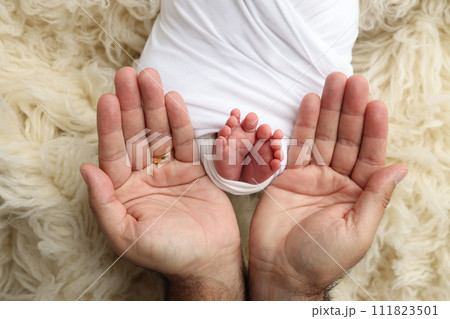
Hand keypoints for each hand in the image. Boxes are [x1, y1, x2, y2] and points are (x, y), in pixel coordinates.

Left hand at [80, 67, 243, 299]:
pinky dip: (181, 122)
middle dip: (132, 104)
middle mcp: (144, 175)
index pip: (113, 152)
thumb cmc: (165, 254)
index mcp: (123, 190)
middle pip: (136, 134)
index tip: (108, 99)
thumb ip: (103, 202)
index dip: (110, 125)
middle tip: (129, 74)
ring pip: (160, 132)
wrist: (207, 262)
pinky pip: (186, 142)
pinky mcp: (194, 170)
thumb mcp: (126, 235)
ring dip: (155, 105)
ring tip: (150, 77)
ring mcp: (169, 170)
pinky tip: (174, 100)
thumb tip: (86, 168)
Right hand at [248, 73, 407, 299]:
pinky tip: (310, 101)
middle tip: (353, 80)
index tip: (376, 103)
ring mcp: (312, 175)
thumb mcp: (357, 231)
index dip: (373, 129)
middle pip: (347, 138)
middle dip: (351, 109)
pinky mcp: (287, 175)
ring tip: (333, 81)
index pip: (370, 154)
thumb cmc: (322, 258)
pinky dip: (304, 124)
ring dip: (329, 109)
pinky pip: (297, 145)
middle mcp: (337, 179)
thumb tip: (400, 167)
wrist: (280, 270)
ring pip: (324, 136)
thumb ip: (376, 197)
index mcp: (358, 193)